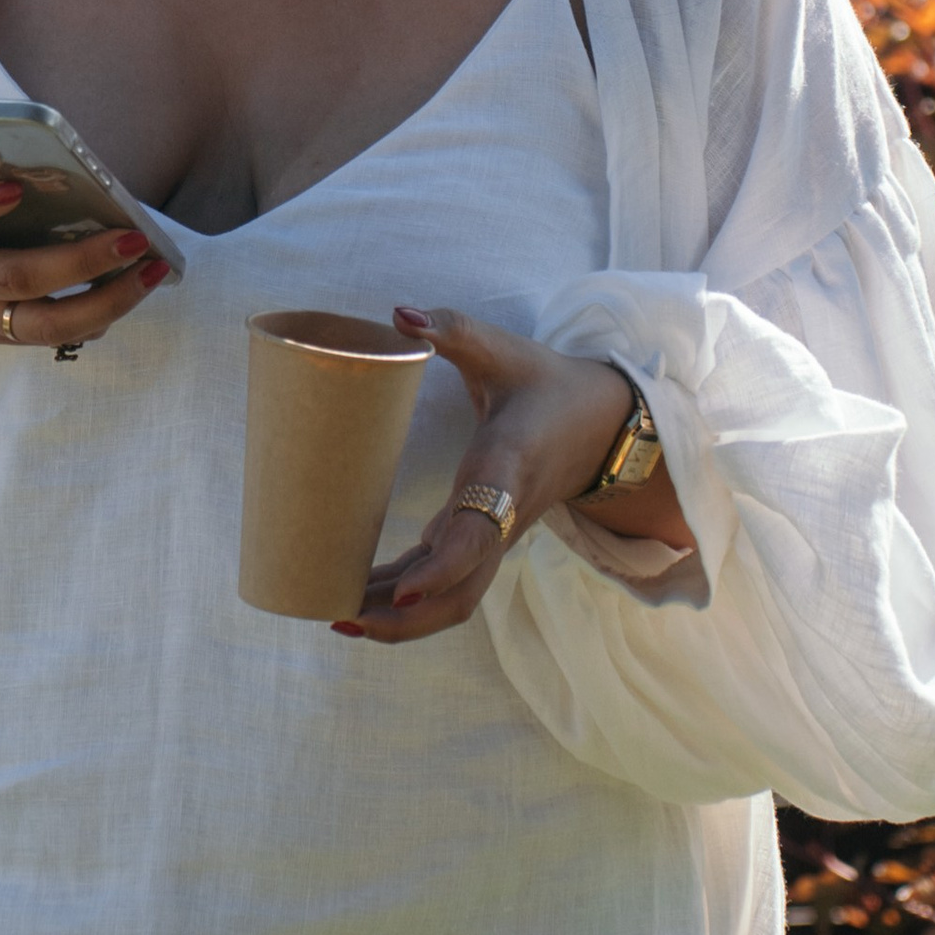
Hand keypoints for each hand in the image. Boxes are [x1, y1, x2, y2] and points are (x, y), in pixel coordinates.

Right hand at [0, 166, 169, 374]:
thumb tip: (26, 141)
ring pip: (47, 323)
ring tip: (153, 269)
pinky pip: (56, 335)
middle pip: (18, 278)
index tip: (13, 189)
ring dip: (107, 300)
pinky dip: (99, 315)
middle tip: (133, 236)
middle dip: (80, 260)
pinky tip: (134, 287)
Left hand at [341, 306, 639, 647]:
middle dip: (404, 618)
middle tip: (340, 616)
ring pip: (453, 601)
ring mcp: (493, 536)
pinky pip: (444, 582)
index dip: (443, 567)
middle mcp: (502, 516)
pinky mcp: (481, 539)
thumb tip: (398, 315)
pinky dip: (402, 599)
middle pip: (461, 593)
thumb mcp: (503, 349)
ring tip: (334, 616)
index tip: (403, 588)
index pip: (478, 533)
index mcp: (506, 469)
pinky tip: (355, 600)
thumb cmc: (544, 383)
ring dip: (398, 619)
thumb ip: (452, 329)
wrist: (600, 423)